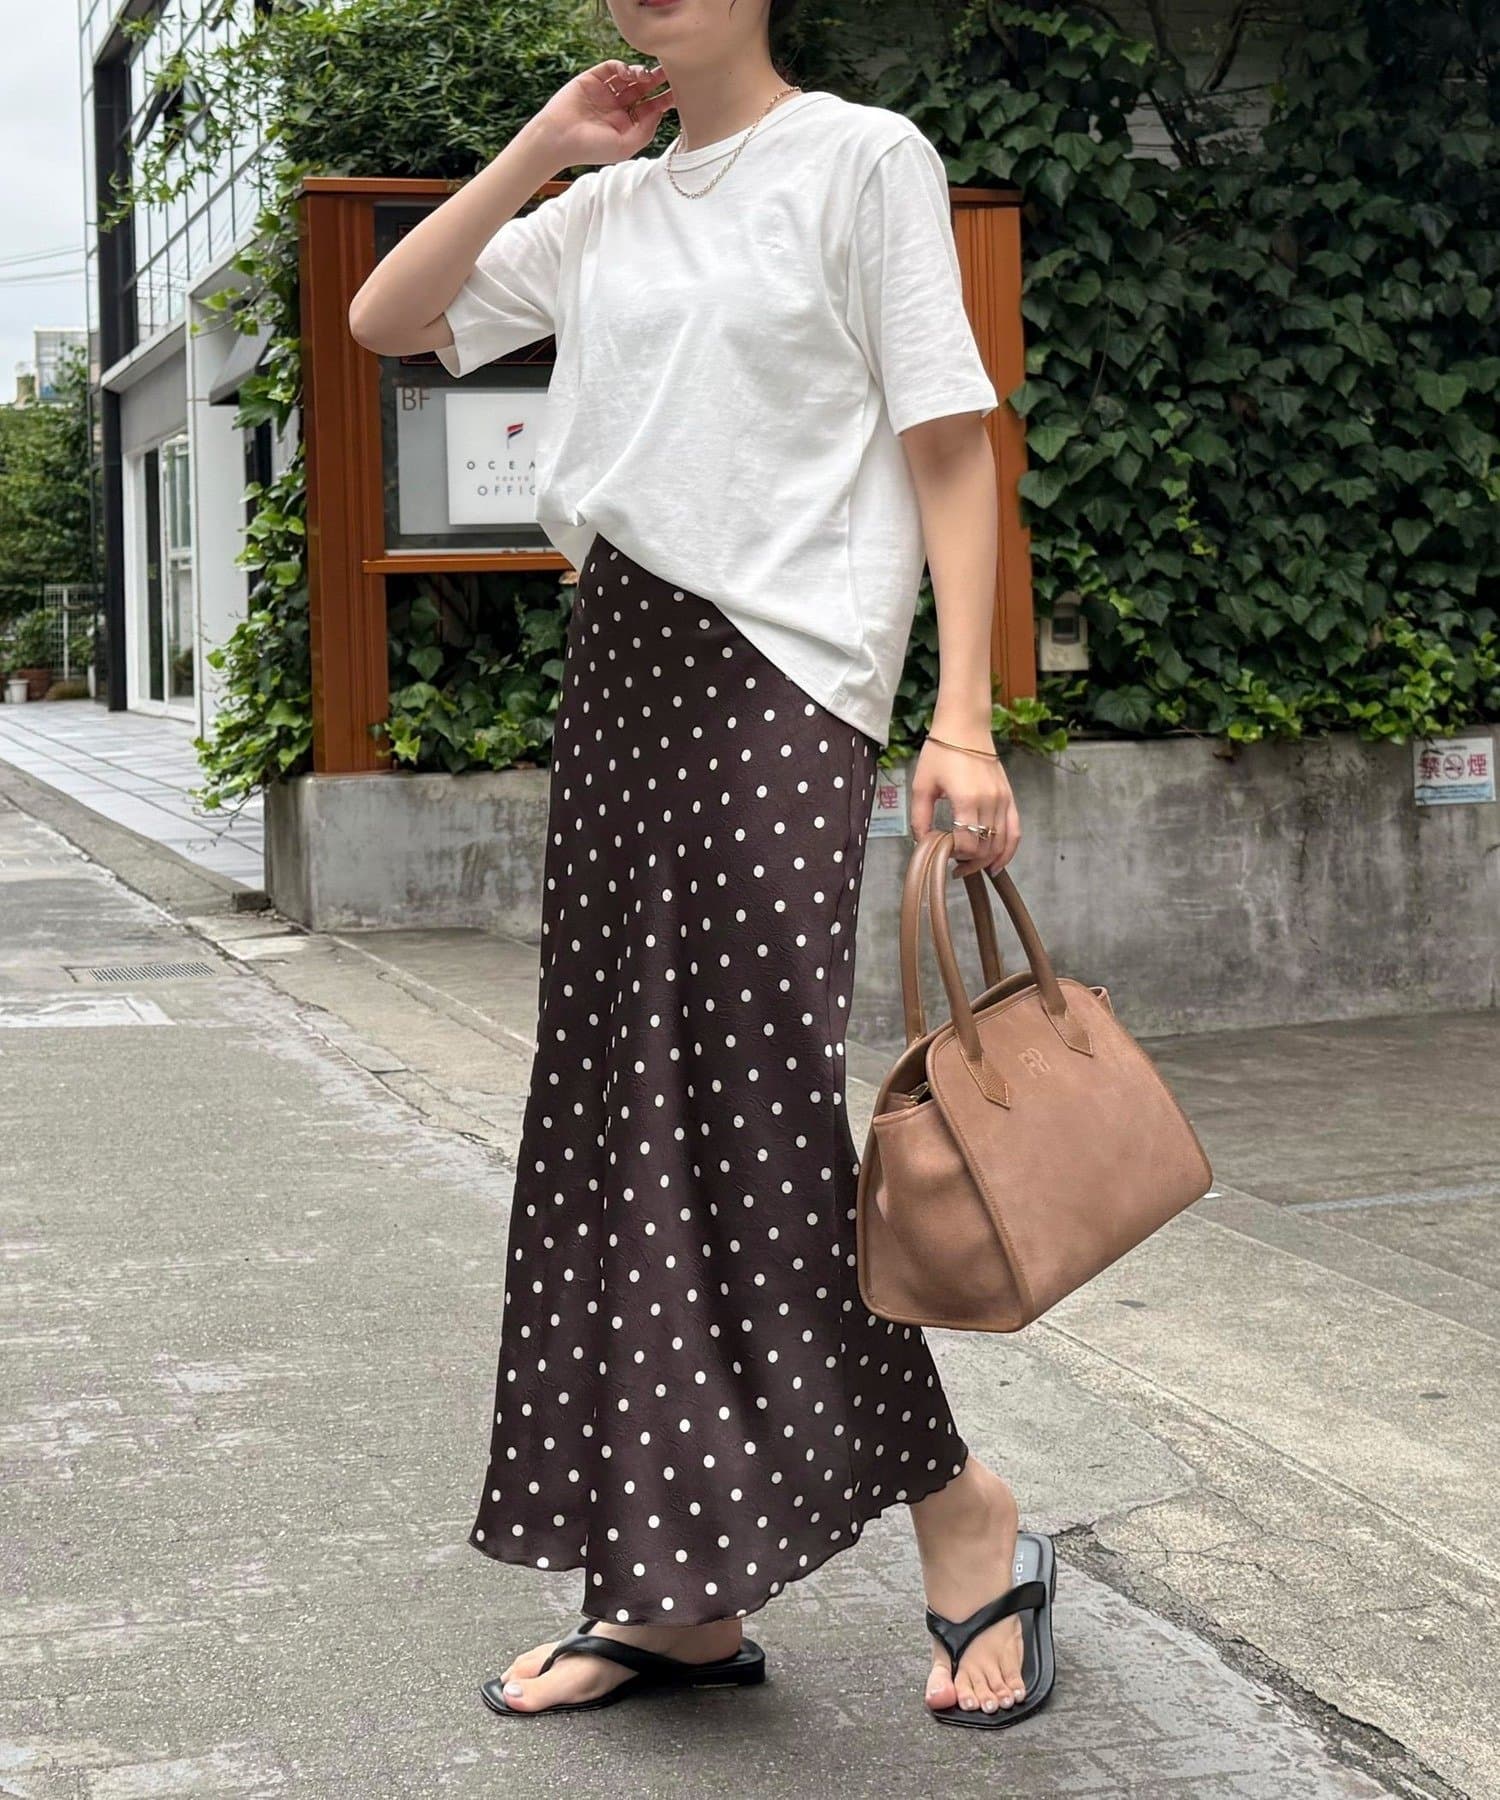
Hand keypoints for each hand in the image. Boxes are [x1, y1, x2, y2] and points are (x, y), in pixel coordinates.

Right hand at [531, 59, 675, 168]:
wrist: (559, 138)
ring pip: (629, 77)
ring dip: (641, 73)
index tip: (678, 94)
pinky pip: (611, 67)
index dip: (664, 100)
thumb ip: (646, 130)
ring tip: (648, 76)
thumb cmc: (591, 148)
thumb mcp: (625, 146)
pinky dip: (622, 67)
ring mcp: (605, 91)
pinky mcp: (593, 78)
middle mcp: (617, 106)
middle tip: (670, 74)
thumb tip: (660, 111)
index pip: (650, 108)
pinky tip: (628, 73)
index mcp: (626, 124)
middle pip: (643, 90)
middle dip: (657, 82)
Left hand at [910, 737, 1020, 878]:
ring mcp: (1003, 800)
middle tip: (954, 867)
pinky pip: (1015, 830)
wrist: (964, 726)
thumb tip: (922, 843)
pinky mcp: (1010, 797)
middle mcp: (990, 802)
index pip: (968, 844)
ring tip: (972, 867)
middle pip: (986, 848)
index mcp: (967, 800)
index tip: (942, 854)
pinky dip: (1009, 850)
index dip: (955, 856)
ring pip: (1002, 843)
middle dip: (970, 863)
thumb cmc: (940, 753)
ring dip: (987, 860)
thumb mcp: (922, 786)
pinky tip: (998, 863)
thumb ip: (920, 818)